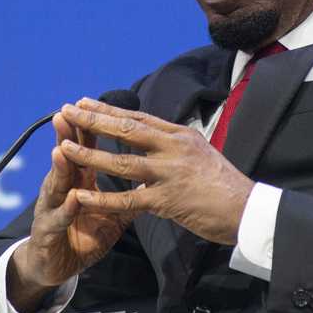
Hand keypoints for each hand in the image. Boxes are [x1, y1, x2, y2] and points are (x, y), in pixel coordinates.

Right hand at [7, 111, 136, 312]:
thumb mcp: (111, 216)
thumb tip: (155, 181)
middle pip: (66, 159)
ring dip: (60, 168)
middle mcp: (62, 190)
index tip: (96, 105)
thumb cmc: (82, 235)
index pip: (85, 149)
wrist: (54, 266)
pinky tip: (71, 198)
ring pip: (56, 185)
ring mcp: (52, 209)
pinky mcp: (48, 233)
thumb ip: (129, 198)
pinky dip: (65, 209)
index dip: (91, 129)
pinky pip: (58, 219)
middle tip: (67, 114)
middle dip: (67, 137)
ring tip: (62, 149)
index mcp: (79, 182)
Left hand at [57, 98, 255, 244]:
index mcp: (180, 136)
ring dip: (90, 155)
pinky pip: (128, 200)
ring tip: (63, 148)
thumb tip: (154, 140)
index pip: (138, 118)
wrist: (248, 209)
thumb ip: (174, 147)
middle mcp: (173, 149)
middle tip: (66, 111)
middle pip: (126, 130)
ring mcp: (170, 174)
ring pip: (121, 163)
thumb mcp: (200, 153)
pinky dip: (102, 199)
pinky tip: (80, 196)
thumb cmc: (224, 185)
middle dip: (93, 121)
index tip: (85, 102)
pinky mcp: (168, 201)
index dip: (109, 110)